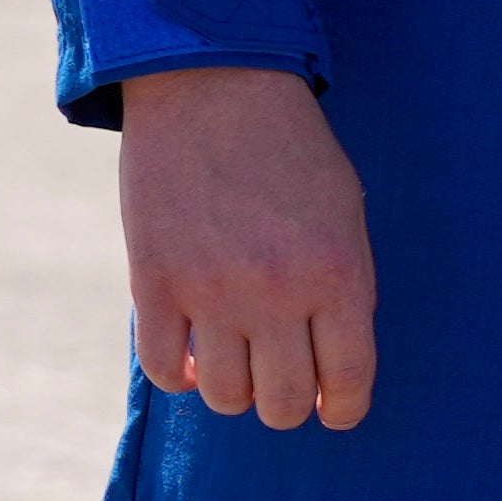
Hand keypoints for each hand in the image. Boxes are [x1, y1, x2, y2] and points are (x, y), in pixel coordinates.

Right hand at [119, 65, 375, 429]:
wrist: (216, 90)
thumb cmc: (293, 153)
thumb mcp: (345, 214)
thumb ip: (343, 287)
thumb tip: (330, 363)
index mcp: (338, 273)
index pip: (347, 380)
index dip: (343, 408)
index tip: (335, 410)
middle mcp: (276, 293)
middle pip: (282, 403)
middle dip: (288, 404)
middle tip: (284, 385)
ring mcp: (211, 292)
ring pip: (224, 397)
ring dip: (235, 391)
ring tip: (240, 363)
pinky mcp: (154, 284)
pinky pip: (165, 370)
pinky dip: (183, 374)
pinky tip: (196, 354)